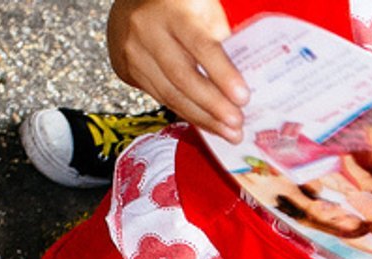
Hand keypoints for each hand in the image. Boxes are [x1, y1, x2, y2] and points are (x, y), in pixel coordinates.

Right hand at [107, 0, 249, 141]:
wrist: (131, 4)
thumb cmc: (179, 7)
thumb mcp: (204, 10)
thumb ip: (220, 39)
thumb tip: (245, 80)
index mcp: (173, 11)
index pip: (200, 46)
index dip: (222, 74)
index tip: (243, 97)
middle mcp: (147, 30)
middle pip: (182, 76)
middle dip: (213, 105)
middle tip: (237, 124)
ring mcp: (133, 52)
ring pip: (169, 94)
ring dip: (202, 118)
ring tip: (228, 133)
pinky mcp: (127, 70)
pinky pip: (161, 98)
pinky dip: (187, 113)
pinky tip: (207, 124)